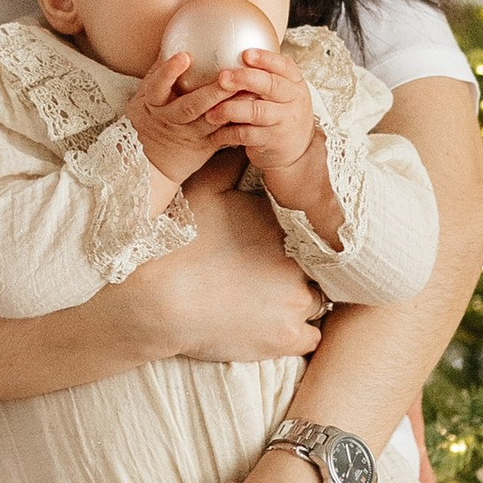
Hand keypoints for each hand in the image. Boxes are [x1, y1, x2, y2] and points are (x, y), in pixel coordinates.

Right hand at [107, 177, 324, 367]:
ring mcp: (296, 304)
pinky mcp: (286, 338)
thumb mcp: (204, 190)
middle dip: (300, 268)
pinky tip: (279, 324)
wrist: (162, 298)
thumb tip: (248, 144)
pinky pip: (313, 338)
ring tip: (276, 299)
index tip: (279, 244)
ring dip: (302, 300)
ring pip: (319, 302)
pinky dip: (300, 331)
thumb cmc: (181, 242)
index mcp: (284, 226)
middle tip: (275, 272)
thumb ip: (231, 165)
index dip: (297, 238)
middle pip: (317, 266)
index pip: (312, 230)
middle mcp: (300, 263)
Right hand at [129, 48, 249, 186]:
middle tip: (229, 77)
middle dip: (211, 93)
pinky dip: (238, 120)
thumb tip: (175, 37)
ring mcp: (187, 134)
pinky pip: (223, 132)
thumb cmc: (152, 115)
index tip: (184, 56)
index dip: (169, 72)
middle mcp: (169, 119)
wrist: (152, 159)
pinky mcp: (204, 145)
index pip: (157, 87)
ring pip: (211, 121)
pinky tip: (253, 107)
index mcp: (152, 104)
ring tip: (250, 90)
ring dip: (231, 106)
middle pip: (189, 107)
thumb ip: (159, 71)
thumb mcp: (146, 95)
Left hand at [220, 52, 336, 232]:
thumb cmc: (281, 113)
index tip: (246, 54)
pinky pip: (246, 134)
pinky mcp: (272, 141)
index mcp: (295, 83)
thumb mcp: (283, 93)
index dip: (265, 59)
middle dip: (244, 79)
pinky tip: (215, 131)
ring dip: (229, 110)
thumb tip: (230, 53)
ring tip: (211, 111)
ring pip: (255, 111)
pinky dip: (227, 133)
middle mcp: (293, 100)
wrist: (297, 151)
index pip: (284, 66)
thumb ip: (265, 76)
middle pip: (270, 85)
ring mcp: (284, 121)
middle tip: (222, 78)